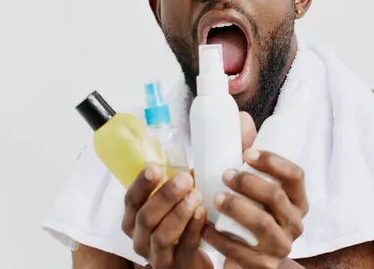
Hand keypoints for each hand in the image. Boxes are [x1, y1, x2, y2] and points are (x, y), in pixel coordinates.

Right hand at [120, 111, 258, 268]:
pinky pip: (183, 250)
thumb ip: (212, 156)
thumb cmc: (195, 213)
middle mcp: (142, 236)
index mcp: (138, 214)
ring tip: (196, 196)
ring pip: (160, 236)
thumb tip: (243, 119)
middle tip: (185, 179)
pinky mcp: (179, 266)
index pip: (130, 199)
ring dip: (178, 213)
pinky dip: (193, 232)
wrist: (203, 253)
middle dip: (163, 196)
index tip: (155, 168)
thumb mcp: (193, 185)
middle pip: (143, 217)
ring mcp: (159, 255)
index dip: (140, 183)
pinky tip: (204, 216)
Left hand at [202, 113, 308, 268]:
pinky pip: (242, 252)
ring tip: (214, 196)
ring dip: (236, 207)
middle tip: (225, 174)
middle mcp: (295, 222)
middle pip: (277, 197)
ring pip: (262, 224)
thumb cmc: (256, 212)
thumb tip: (240, 116)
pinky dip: (220, 237)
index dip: (274, 162)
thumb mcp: (258, 185)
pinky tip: (205, 226)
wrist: (257, 259)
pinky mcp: (262, 265)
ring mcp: (280, 245)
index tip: (248, 152)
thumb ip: (250, 155)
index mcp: (298, 199)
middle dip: (249, 182)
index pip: (296, 176)